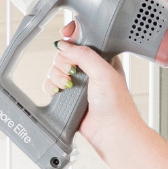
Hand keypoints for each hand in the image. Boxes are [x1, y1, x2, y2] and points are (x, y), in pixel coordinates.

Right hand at [43, 19, 137, 155]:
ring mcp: (78, 83)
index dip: (72, 37)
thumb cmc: (117, 105)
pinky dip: (51, 87)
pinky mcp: (68, 96)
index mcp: (102, 59)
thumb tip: (64, 45)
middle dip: (63, 62)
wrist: (111, 132)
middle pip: (64, 55)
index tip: (66, 36)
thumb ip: (84, 54)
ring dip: (57, 76)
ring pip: (55, 69)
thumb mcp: (103, 72)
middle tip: (72, 72)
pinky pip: (51, 85)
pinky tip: (59, 91)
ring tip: (68, 86)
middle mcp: (89, 70)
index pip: (82, 40)